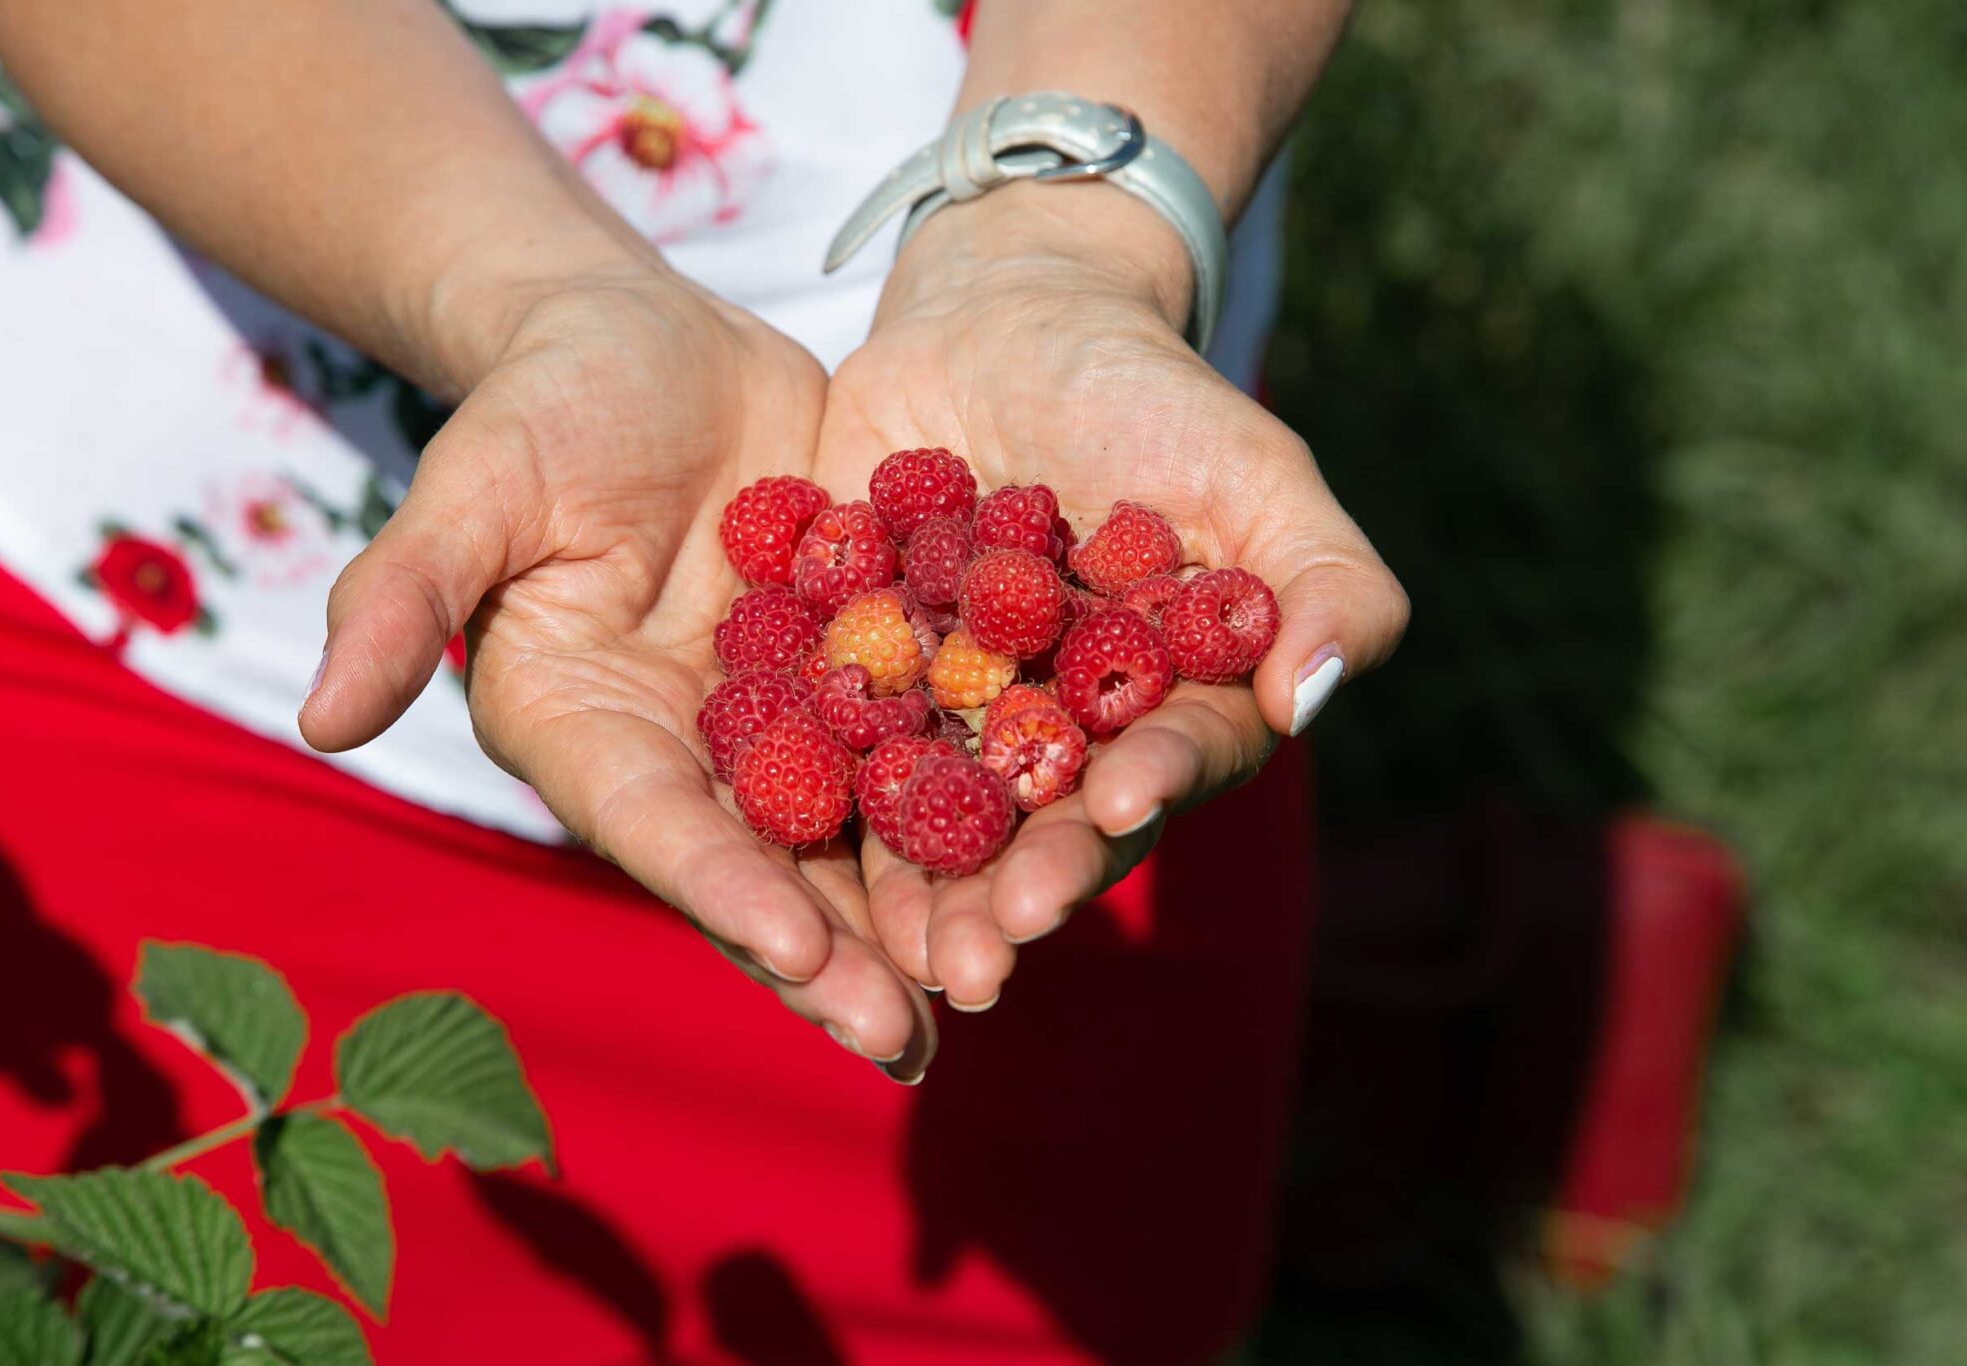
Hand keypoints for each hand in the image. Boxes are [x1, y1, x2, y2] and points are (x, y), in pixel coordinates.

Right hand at [298, 258, 934, 1080]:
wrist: (652, 345)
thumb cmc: (542, 403)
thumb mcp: (474, 486)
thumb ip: (403, 596)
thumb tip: (317, 718)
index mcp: (586, 731)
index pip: (657, 825)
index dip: (724, 890)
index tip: (799, 952)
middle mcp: (688, 751)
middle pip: (764, 864)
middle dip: (834, 955)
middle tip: (912, 1040)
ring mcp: (782, 718)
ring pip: (856, 829)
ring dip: (919, 910)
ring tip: (995, 982)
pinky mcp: (863, 669)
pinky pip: (927, 737)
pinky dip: (982, 793)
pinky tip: (1053, 844)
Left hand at [814, 185, 1409, 1009]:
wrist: (1006, 314)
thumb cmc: (1153, 393)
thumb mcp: (1257, 470)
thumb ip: (1322, 580)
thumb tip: (1314, 701)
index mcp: (1158, 709)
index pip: (1162, 768)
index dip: (1146, 791)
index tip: (1122, 805)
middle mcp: (1052, 736)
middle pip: (1040, 826)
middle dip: (1018, 888)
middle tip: (986, 954)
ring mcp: (947, 715)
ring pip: (933, 815)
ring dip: (915, 889)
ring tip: (896, 953)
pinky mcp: (852, 676)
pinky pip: (824, 736)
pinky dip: (802, 779)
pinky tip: (770, 825)